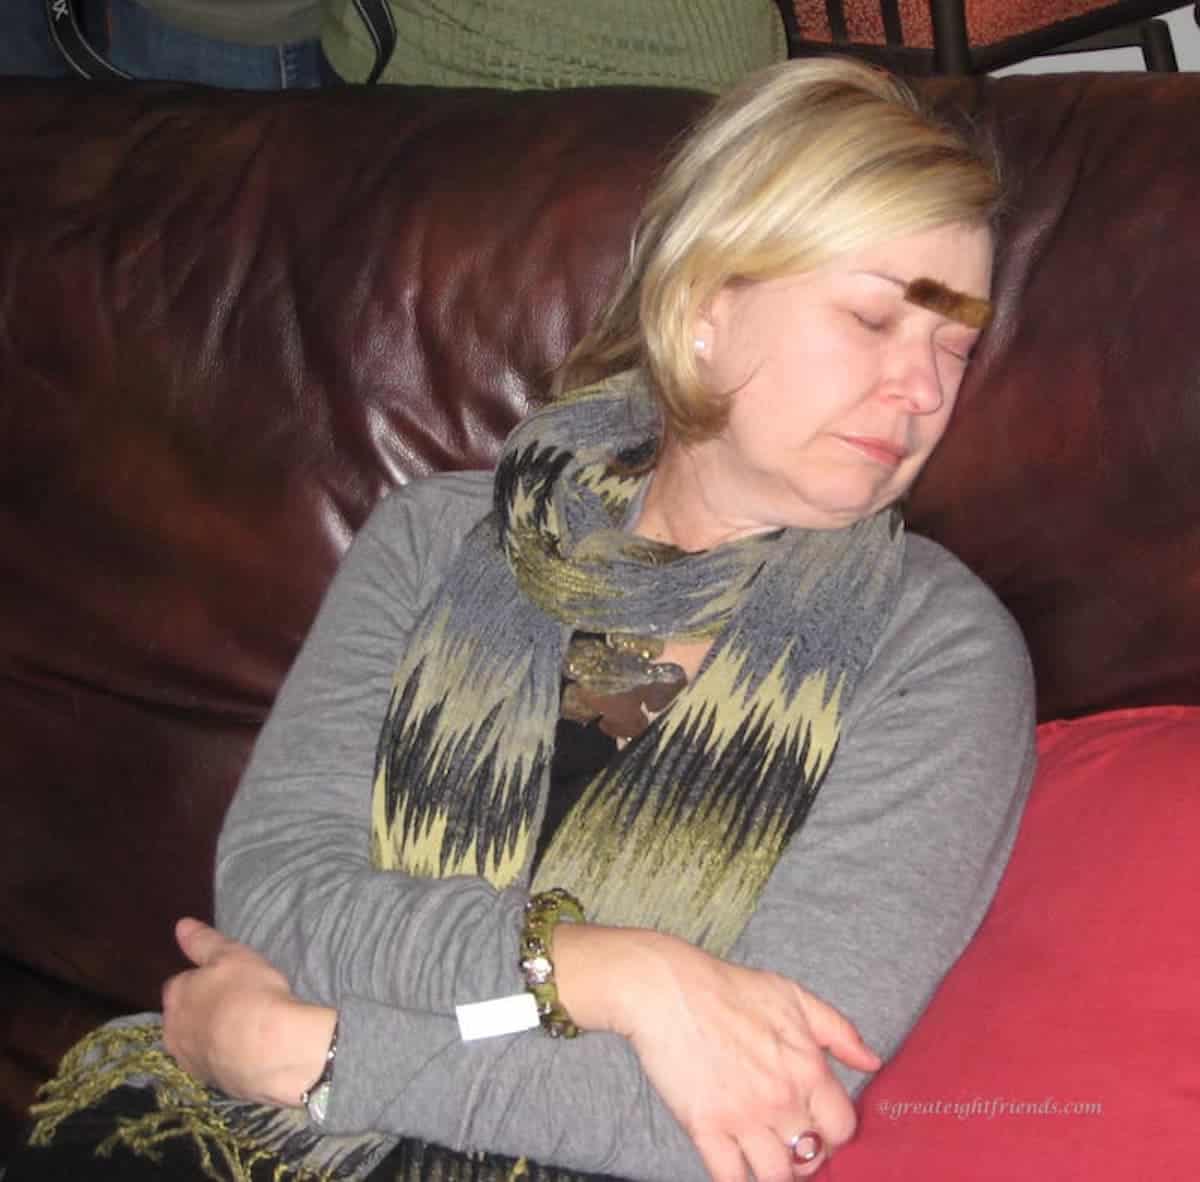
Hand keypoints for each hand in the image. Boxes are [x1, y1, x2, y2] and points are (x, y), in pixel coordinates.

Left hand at [161, 917, 335, 1107]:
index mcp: (176, 995)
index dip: (199, 980)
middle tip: (232, 1003)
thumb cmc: (250, 994)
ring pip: (195, 1042)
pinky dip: (224, 1056)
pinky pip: (213, 1063)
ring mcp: (189, 1061)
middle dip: (199, 1011)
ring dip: (210, 1036)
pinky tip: (246, 1051)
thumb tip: (180, 925)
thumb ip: (204, 941)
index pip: (178, 983)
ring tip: (240, 1029)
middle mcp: (172, 1030)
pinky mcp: (210, 1083)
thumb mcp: (231, 955)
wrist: (270, 1050)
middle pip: (182, 1016)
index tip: (221, 979)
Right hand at [555, 925, 877, 1181]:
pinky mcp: (705, 1128)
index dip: (833, 1130)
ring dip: (774, 1172)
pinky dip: (736, 1179)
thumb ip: (839, 1030)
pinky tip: (734, 1163)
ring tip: (763, 1154)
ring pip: (776, 1177)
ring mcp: (743, 1117)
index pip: (842, 1128)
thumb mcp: (793, 996)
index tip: (816, 1123)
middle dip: (804, 1154)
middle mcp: (781, 1099)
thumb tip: (872, 1062)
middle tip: (787, 1140)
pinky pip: (731, 1179)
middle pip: (812, 1158)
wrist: (668, 989)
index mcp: (807, 1068)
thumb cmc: (729, 988)